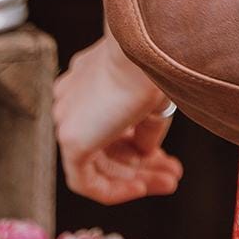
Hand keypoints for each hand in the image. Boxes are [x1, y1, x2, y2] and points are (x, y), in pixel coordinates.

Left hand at [54, 36, 183, 204]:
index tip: (164, 156)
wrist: (145, 49)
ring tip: (170, 183)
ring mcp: (67, 120)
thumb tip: (146, 154)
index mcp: (86, 80)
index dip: (138, 144)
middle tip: (172, 176)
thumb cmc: (155, 62)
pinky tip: (141, 188)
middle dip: (141, 164)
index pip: (110, 124)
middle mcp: (71, 99)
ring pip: (99, 164)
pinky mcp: (70, 140)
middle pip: (106, 145)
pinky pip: (85, 180)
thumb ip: (145, 128)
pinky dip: (114, 189)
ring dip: (136, 177)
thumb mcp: (153, 97)